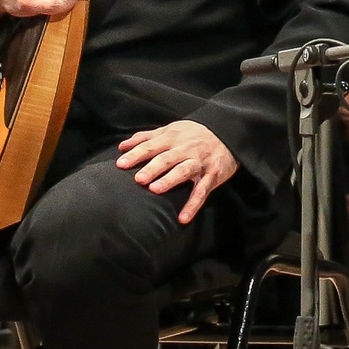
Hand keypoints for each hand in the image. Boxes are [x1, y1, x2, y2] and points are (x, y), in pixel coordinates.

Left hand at [116, 120, 239, 223]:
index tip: (120, 164)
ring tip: (155, 189)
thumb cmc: (194, 135)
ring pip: (184, 171)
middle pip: (167, 158)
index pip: (151, 146)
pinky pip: (202, 191)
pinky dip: (193, 205)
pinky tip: (183, 218)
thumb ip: (146, 137)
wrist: (228, 134)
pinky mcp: (212, 175)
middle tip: (138, 179)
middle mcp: (186, 149)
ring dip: (170, 180)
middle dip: (152, 168)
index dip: (136, 154)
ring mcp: (200, 162)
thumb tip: (122, 146)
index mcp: (173, 138)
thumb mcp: (171, 130)